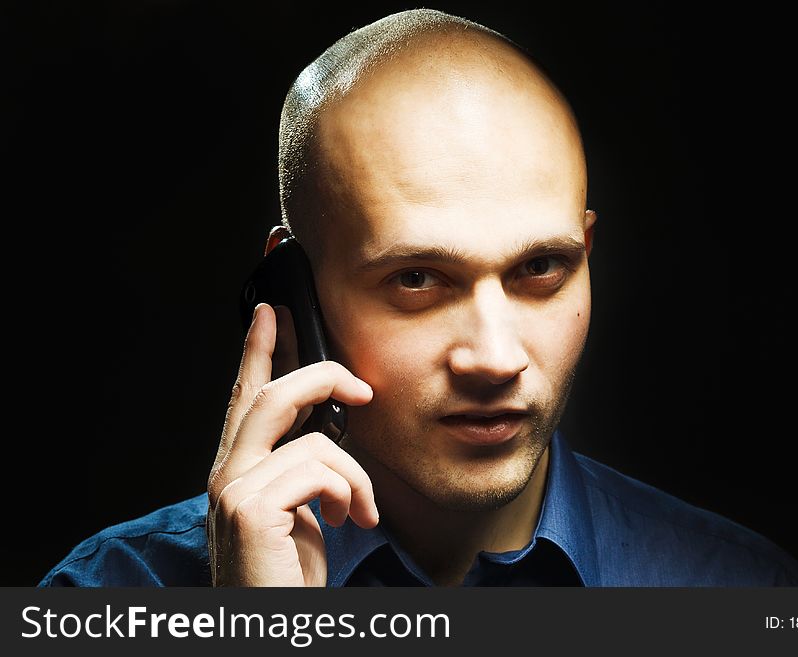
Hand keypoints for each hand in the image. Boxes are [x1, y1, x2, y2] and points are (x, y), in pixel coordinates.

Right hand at [206, 303, 376, 585]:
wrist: (273, 624)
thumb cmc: (288, 576)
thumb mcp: (300, 513)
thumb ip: (301, 471)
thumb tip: (330, 438)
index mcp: (237, 472)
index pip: (244, 398)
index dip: (259, 351)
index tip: (272, 313)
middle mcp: (227, 475)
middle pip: (271, 396)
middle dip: (322, 377)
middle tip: (361, 386)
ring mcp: (234, 491)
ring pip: (312, 440)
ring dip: (354, 476)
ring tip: (359, 510)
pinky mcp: (253, 510)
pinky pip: (321, 469)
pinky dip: (350, 492)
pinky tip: (348, 520)